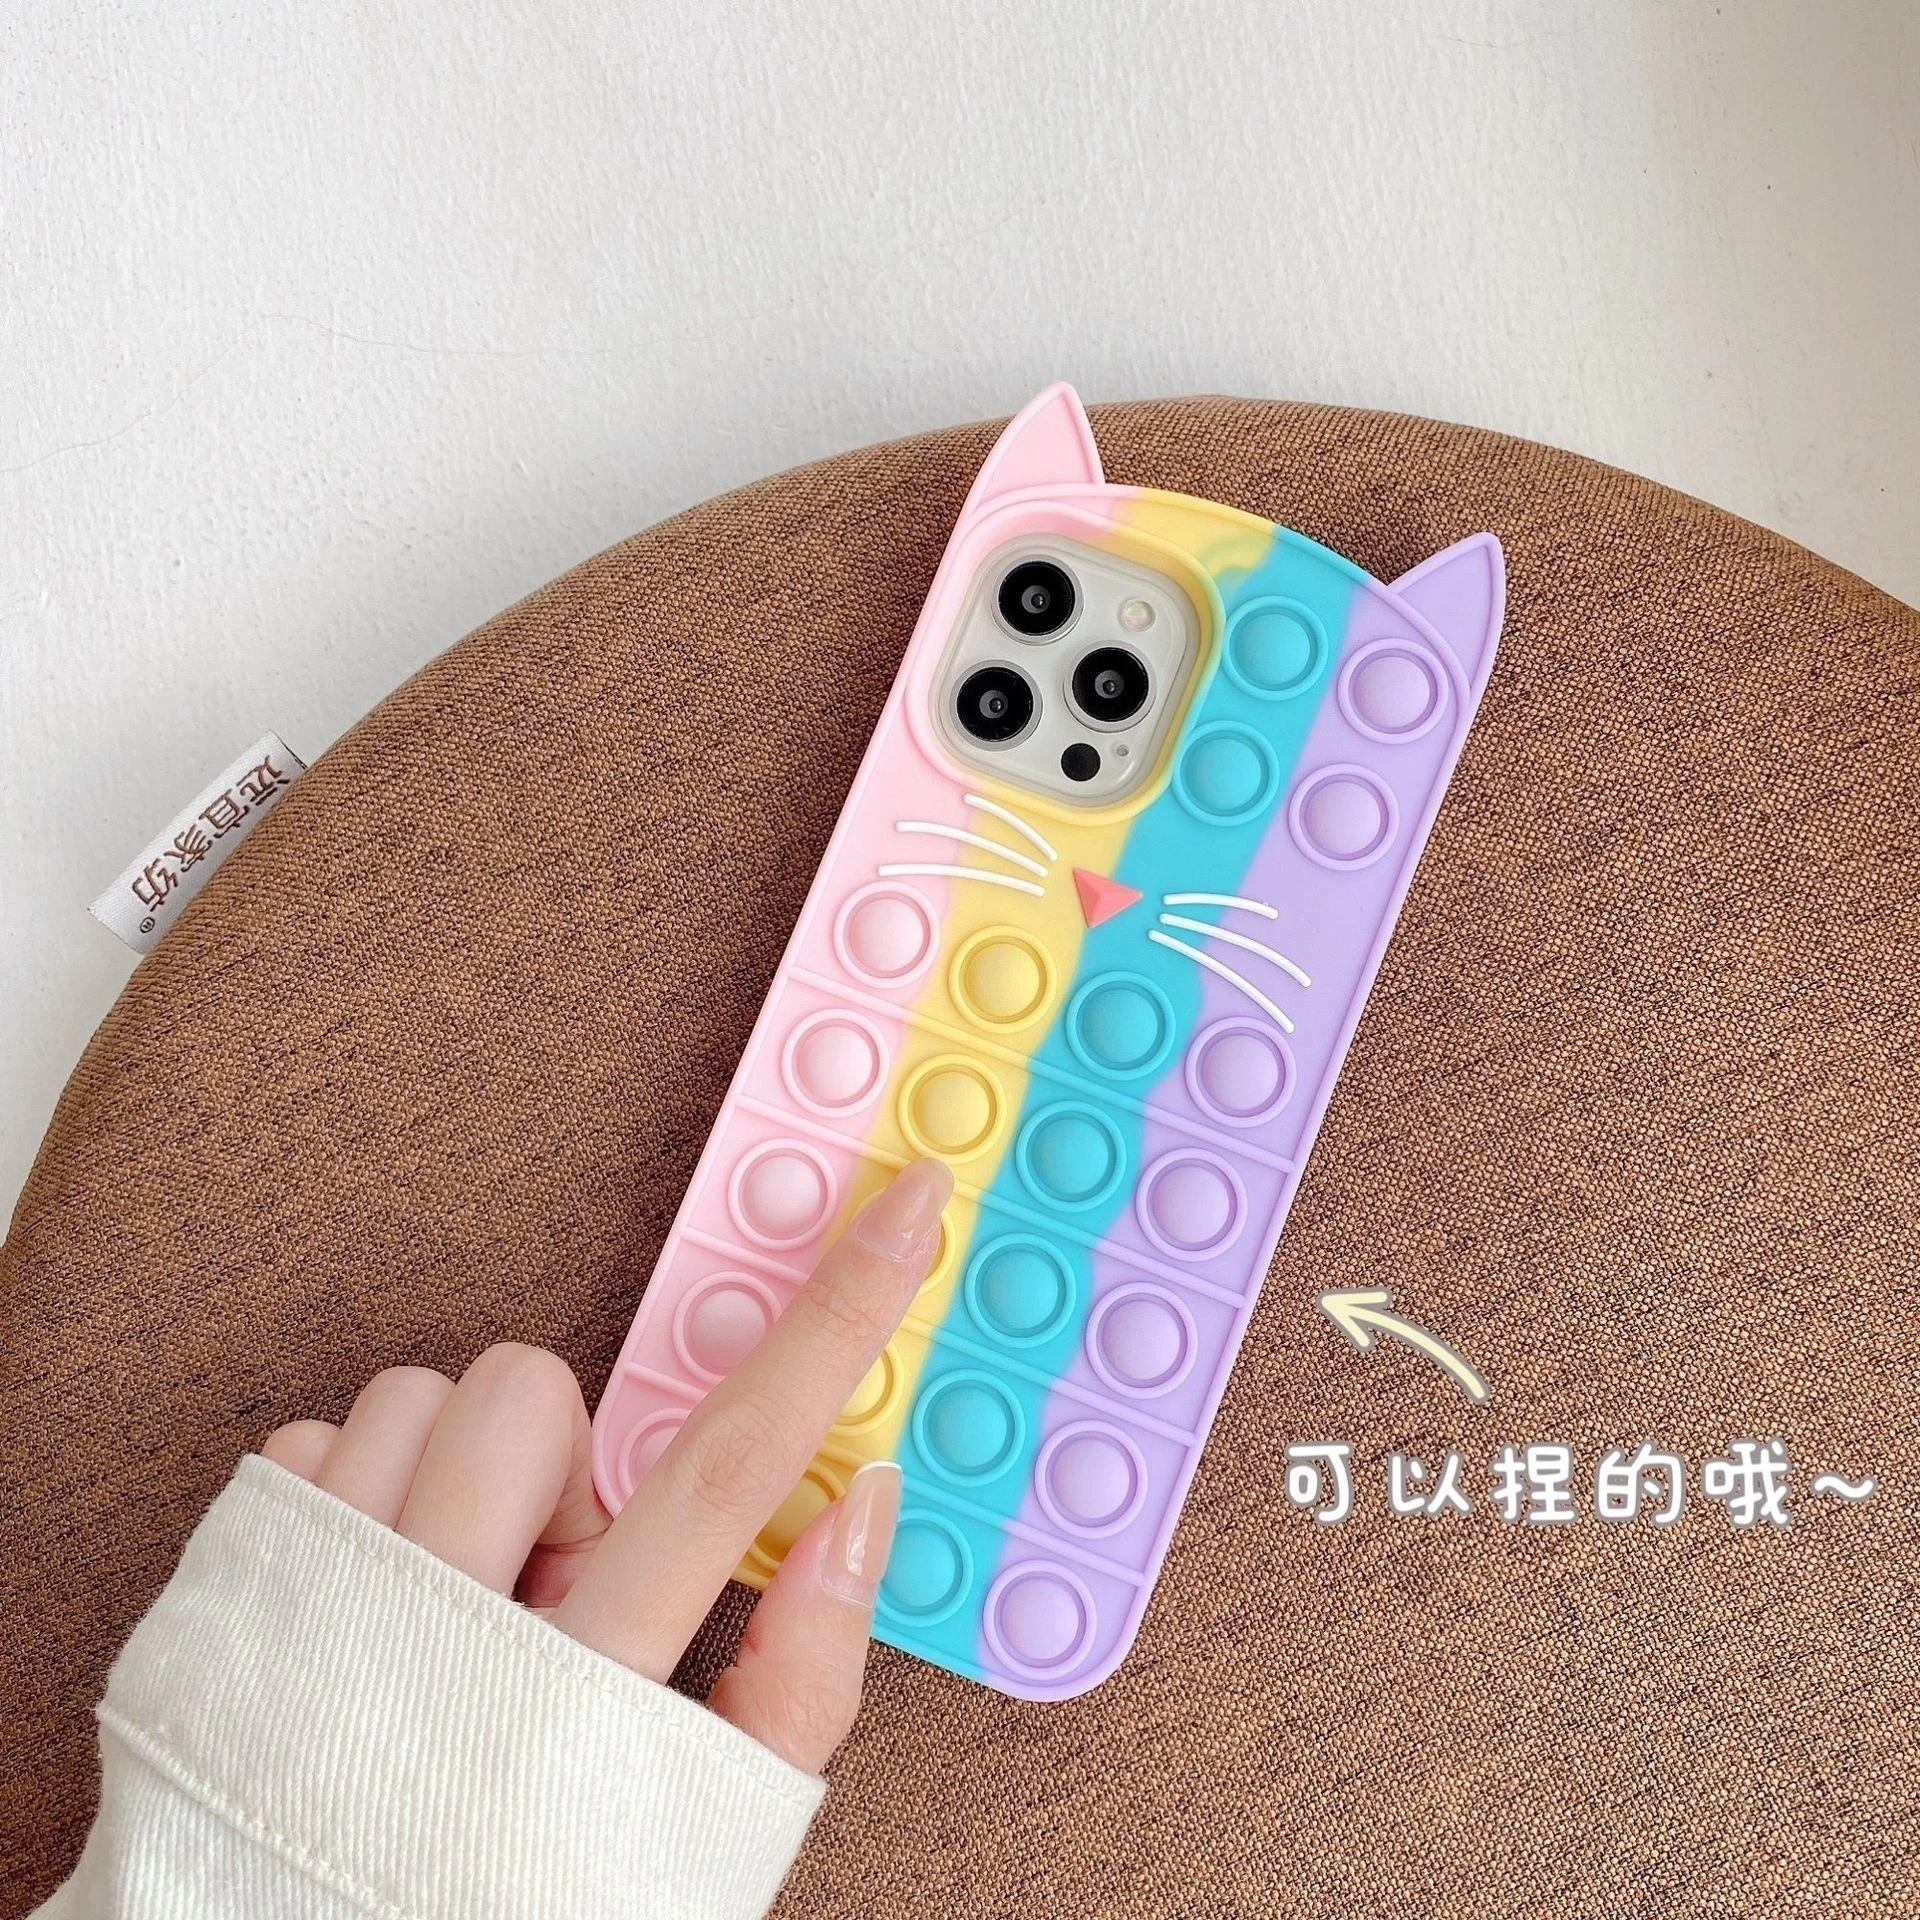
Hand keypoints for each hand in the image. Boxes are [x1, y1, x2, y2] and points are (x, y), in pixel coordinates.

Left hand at [261, 1156, 953, 1772]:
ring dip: (454, 1476)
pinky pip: (313, 1439)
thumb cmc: (512, 1892)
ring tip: (457, 1589)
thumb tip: (858, 1505)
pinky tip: (370, 1589)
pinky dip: (356, 1497)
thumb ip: (800, 1676)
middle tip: (552, 1578)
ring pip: (418, 1393)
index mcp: (579, 1702)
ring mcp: (314, 1606)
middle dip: (559, 1459)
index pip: (736, 1463)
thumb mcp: (692, 1834)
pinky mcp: (226, 1588)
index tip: (899, 1208)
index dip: (836, 1320)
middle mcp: (437, 1639)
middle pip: (535, 1395)